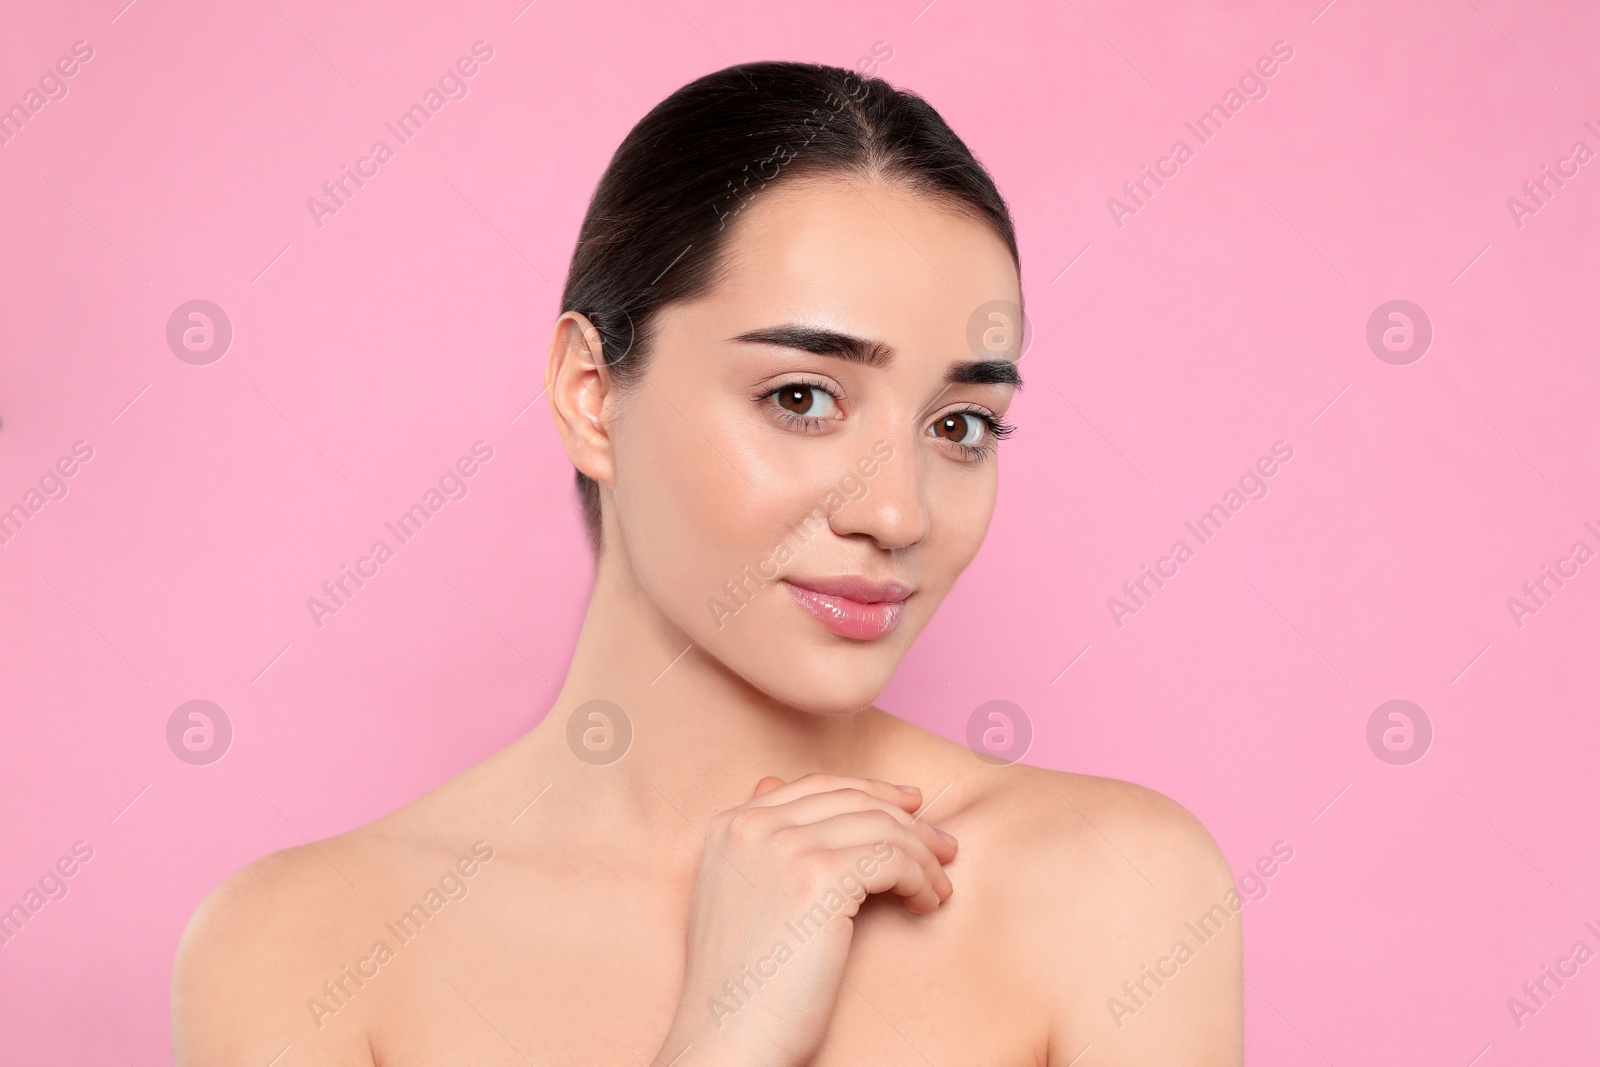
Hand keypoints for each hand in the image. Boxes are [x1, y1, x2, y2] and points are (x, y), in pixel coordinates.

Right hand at [650, 773, 957, 1066]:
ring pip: (880, 826)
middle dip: (908, 821)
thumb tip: (773, 782)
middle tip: (944, 846)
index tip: (911, 807)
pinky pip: (892, 858)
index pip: (817, 787)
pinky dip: (920, 878)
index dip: (872, 791)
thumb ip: (756, 841)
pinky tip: (925, 904)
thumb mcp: (733, 893)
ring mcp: (783, 847)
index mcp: (730, 825)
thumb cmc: (740, 983)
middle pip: (853, 800)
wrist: (727, 1036)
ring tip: (938, 887)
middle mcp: (752, 825)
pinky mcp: (818, 877)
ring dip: (922, 856)